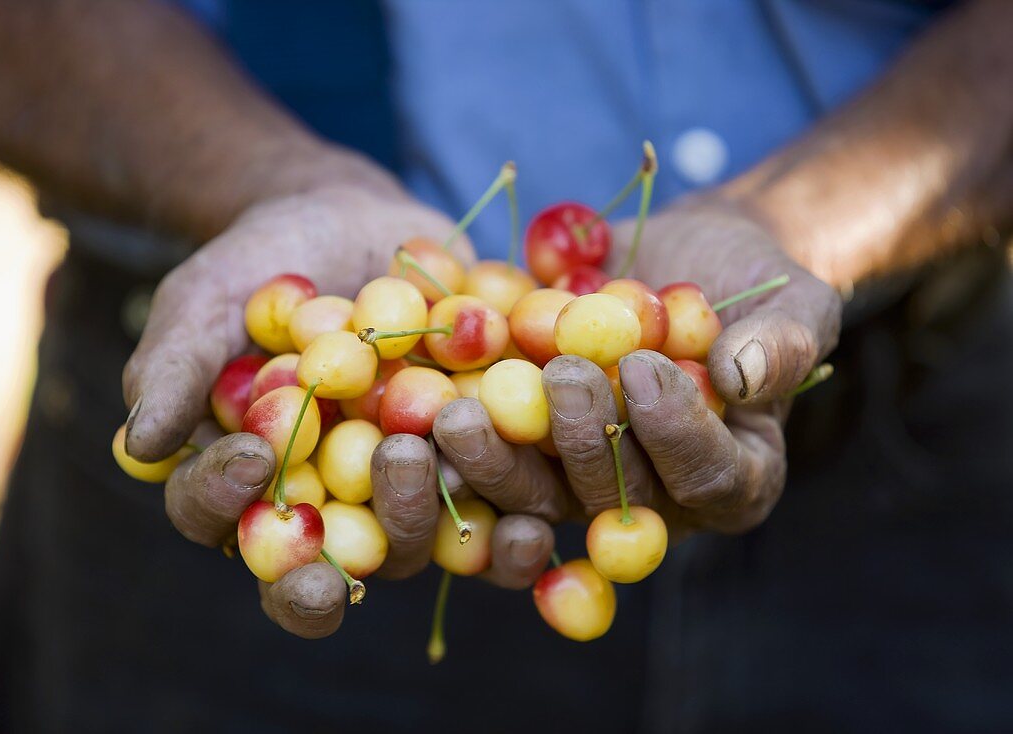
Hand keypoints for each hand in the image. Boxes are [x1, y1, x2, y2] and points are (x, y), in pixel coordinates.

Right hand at [122, 178, 553, 637]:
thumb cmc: (263, 262)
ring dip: (467, 533)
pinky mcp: (473, 465)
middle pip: (348, 557)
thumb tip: (143, 443)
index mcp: (254, 485)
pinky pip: (501, 508)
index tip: (256, 460)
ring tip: (500, 515)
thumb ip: (175, 366)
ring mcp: (406, 491)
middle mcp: (332, 507)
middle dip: (378, 526)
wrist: (353, 221)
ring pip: (432, 543)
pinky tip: (550, 508)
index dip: (235, 509)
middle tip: (397, 463)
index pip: (228, 524)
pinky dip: (525, 514)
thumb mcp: (209, 298)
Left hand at [432, 199, 841, 542]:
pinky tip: (412, 415)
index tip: (644, 369)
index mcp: (731, 476)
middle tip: (559, 378)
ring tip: (458, 414)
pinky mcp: (524, 451)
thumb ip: (781, 342)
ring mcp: (578, 478)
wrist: (677, 258)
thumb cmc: (750, 283)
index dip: (674, 432)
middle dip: (580, 442)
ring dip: (494, 461)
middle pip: (609, 497)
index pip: (707, 476)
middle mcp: (651, 496)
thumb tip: (743, 374)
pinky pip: (486, 462)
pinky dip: (451, 444)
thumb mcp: (790, 302)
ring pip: (534, 494)